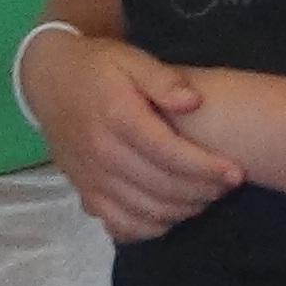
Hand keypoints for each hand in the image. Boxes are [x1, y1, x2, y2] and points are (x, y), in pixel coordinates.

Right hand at [24, 32, 239, 241]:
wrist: (49, 80)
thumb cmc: (99, 67)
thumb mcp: (131, 58)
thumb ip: (163, 79)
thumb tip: (195, 102)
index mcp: (118, 117)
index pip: (170, 153)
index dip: (207, 167)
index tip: (237, 172)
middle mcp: (103, 154)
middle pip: (163, 187)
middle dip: (203, 190)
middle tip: (228, 183)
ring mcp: (92, 179)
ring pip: (147, 211)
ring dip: (184, 210)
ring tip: (207, 195)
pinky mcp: (85, 194)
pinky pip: (122, 226)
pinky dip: (152, 227)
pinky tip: (171, 212)